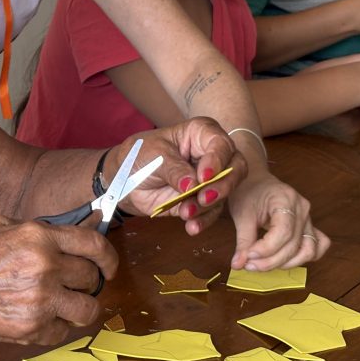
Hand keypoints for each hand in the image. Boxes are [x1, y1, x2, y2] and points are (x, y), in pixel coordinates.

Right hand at [0, 216, 116, 344]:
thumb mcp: (3, 225)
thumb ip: (40, 229)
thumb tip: (73, 231)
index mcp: (40, 237)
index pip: (93, 244)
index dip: (108, 255)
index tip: (109, 264)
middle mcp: (46, 267)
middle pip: (92, 277)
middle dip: (87, 280)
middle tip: (75, 283)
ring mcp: (41, 300)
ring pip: (88, 309)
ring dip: (81, 306)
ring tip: (67, 303)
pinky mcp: (33, 327)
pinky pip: (63, 331)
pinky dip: (56, 326)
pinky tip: (40, 316)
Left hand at [112, 117, 247, 234]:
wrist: (124, 178)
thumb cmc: (140, 155)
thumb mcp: (155, 155)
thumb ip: (175, 169)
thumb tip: (194, 186)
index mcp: (201, 133)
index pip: (220, 144)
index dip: (217, 160)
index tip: (203, 177)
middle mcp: (211, 155)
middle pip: (235, 168)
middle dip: (223, 185)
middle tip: (204, 198)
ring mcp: (209, 179)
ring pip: (224, 192)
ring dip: (208, 206)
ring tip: (186, 213)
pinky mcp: (202, 200)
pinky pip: (211, 212)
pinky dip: (203, 221)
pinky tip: (191, 227)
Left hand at [227, 172, 329, 270]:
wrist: (255, 179)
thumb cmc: (248, 191)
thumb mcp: (241, 214)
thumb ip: (243, 241)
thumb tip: (238, 265)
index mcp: (285, 199)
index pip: (283, 232)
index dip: (266, 249)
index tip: (248, 257)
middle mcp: (302, 208)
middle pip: (294, 245)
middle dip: (271, 260)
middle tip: (248, 265)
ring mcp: (309, 218)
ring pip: (308, 250)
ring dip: (286, 263)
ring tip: (262, 264)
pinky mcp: (309, 226)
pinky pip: (317, 246)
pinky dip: (303, 257)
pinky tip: (283, 259)